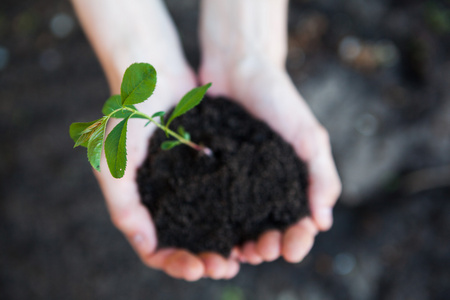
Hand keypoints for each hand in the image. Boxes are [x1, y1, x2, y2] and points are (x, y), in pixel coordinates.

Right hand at [94, 70, 239, 280]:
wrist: (154, 76)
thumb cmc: (125, 117)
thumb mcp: (113, 161)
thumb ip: (123, 205)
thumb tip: (147, 246)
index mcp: (142, 206)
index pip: (156, 249)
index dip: (174, 264)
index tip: (194, 269)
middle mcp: (168, 200)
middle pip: (188, 243)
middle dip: (205, 260)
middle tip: (225, 266)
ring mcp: (192, 185)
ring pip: (211, 225)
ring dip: (226, 243)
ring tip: (245, 253)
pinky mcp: (212, 168)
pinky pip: (228, 196)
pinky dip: (239, 214)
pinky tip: (254, 222)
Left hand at [199, 57, 341, 263]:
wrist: (238, 67)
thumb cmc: (278, 98)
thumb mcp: (308, 136)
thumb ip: (321, 176)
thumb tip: (323, 221)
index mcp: (293, 180)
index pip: (301, 220)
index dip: (298, 239)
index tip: (291, 249)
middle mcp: (265, 186)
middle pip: (270, 228)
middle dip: (269, 245)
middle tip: (260, 252)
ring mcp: (238, 181)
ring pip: (241, 223)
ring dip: (242, 242)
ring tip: (238, 252)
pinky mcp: (212, 172)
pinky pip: (213, 203)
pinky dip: (215, 223)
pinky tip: (211, 234)